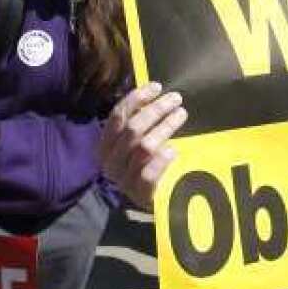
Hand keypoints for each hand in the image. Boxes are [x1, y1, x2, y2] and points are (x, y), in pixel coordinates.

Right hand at [99, 83, 187, 210]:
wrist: (151, 201)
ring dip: (165, 127)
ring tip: (181, 114)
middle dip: (156, 110)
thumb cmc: (146, 163)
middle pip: (133, 129)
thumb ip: (139, 120)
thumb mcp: (137, 140)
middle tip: (176, 98)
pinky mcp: (139, 195)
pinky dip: (161, 160)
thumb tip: (154, 91)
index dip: (136, 98)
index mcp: (105, 146)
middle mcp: (110, 162)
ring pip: (144, 147)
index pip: (117, 116)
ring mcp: (123, 180)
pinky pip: (149, 175)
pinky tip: (173, 150)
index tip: (157, 86)